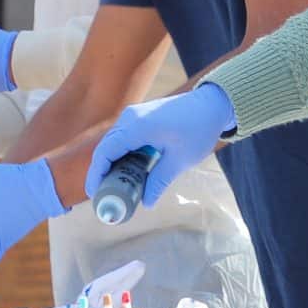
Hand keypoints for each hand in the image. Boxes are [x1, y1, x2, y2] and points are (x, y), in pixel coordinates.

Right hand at [86, 85, 235, 208]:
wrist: (213, 104)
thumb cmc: (199, 130)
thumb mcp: (179, 161)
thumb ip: (158, 182)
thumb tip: (145, 202)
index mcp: (137, 127)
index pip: (105, 152)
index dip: (96, 175)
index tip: (95, 194)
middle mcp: (130, 117)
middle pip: (106, 148)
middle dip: (103, 172)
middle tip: (106, 195)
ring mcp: (134, 115)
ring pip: (114, 143)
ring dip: (113, 164)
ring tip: (118, 186)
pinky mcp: (140, 116)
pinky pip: (124, 137)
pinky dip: (123, 154)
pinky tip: (130, 171)